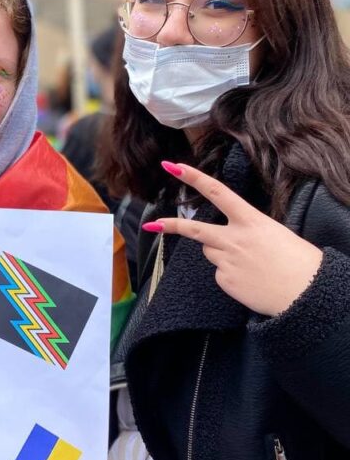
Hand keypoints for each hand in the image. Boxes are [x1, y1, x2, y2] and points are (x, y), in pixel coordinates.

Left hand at [143, 161, 322, 316]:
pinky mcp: (225, 281)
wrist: (305, 291)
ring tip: (249, 263)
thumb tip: (231, 235)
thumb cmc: (296, 260)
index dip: (194, 178)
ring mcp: (227, 260)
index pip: (217, 192)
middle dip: (171, 226)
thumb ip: (248, 229)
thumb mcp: (274, 233)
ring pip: (210, 252)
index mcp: (250, 220)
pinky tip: (250, 279)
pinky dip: (232, 275)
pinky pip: (221, 273)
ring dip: (222, 254)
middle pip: (195, 229)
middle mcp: (234, 238)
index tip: (174, 167)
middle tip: (152, 224)